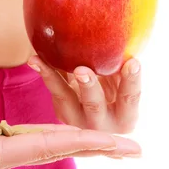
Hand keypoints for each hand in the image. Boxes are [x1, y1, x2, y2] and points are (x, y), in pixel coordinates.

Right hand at [0, 115, 140, 168]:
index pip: (51, 147)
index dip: (87, 143)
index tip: (120, 144)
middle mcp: (5, 155)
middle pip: (62, 148)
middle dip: (99, 147)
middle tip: (135, 146)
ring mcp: (1, 148)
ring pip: (52, 143)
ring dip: (85, 141)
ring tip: (114, 140)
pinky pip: (34, 135)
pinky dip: (59, 132)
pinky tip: (71, 131)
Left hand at [27, 56, 141, 133]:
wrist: (96, 98)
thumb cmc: (118, 86)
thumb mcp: (124, 80)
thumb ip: (124, 68)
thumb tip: (127, 42)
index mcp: (125, 118)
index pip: (130, 99)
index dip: (132, 82)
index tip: (133, 62)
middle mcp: (101, 126)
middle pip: (94, 106)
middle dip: (89, 88)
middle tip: (81, 70)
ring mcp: (77, 121)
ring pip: (65, 99)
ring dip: (53, 79)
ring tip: (40, 61)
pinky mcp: (61, 111)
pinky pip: (53, 90)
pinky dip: (45, 72)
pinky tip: (35, 59)